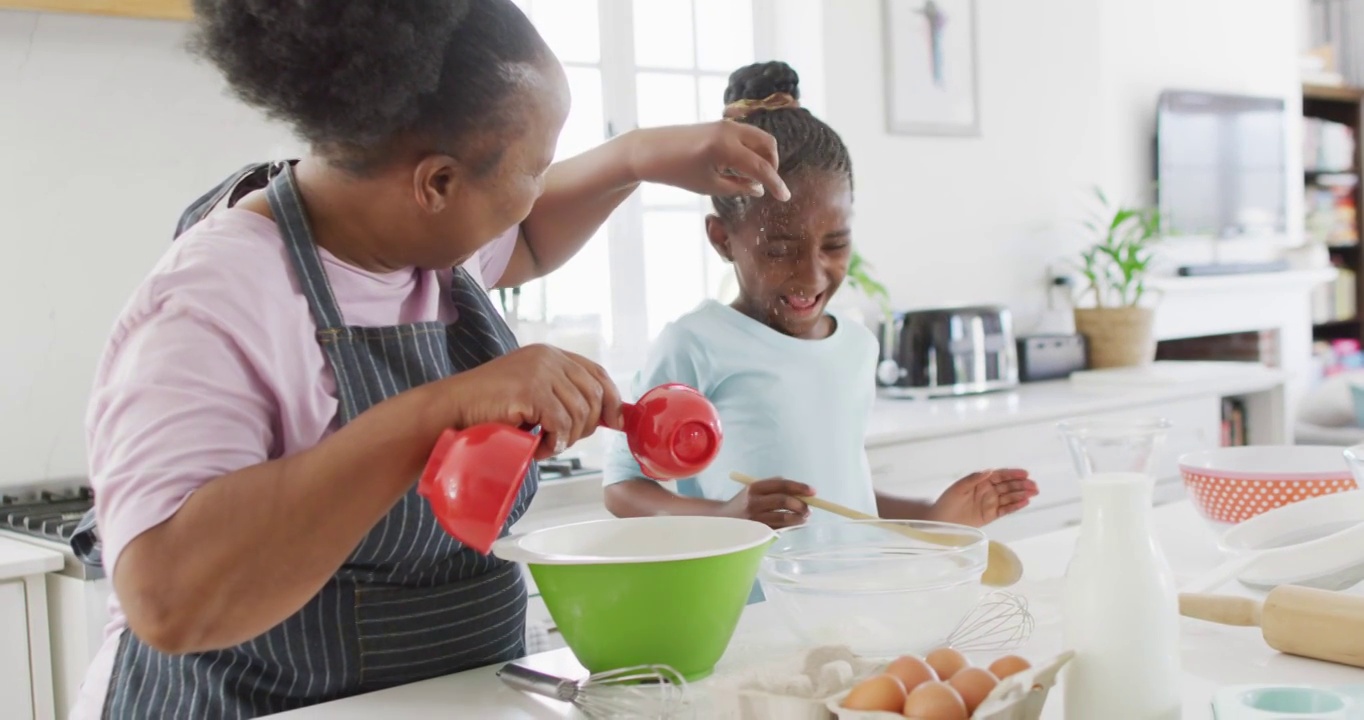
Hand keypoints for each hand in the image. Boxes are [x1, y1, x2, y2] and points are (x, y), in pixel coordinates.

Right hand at [433, 344, 622, 459]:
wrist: (452, 408)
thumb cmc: (489, 407)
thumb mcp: (532, 393)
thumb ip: (563, 396)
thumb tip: (606, 418)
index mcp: (550, 354)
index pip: (597, 373)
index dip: (612, 399)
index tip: (616, 423)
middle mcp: (548, 357)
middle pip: (594, 395)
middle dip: (586, 427)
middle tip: (561, 441)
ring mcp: (540, 371)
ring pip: (579, 414)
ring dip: (565, 439)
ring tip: (542, 445)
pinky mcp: (531, 389)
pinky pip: (561, 424)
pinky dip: (553, 443)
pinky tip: (536, 447)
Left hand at [624, 122, 790, 200]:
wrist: (649, 150)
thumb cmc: (676, 172)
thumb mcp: (709, 185)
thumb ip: (738, 187)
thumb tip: (760, 189)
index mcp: (726, 148)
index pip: (761, 168)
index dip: (776, 184)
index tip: (785, 198)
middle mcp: (729, 131)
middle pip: (768, 145)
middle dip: (772, 165)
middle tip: (768, 185)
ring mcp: (725, 124)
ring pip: (759, 137)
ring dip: (763, 156)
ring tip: (754, 177)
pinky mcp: (719, 124)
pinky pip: (746, 135)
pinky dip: (752, 149)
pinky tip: (743, 166)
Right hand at [723, 477, 813, 528]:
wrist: (722, 520)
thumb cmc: (745, 502)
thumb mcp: (755, 489)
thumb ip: (775, 487)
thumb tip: (802, 492)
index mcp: (754, 487)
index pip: (781, 484)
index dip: (799, 487)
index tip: (813, 492)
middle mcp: (753, 502)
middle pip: (783, 501)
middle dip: (800, 505)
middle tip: (809, 509)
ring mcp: (754, 519)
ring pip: (783, 518)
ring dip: (798, 518)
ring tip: (805, 517)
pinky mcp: (756, 533)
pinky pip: (779, 529)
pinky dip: (791, 527)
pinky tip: (795, 524)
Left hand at [928, 469, 1038, 526]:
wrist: (940, 521)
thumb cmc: (947, 502)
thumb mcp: (958, 488)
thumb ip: (974, 479)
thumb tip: (989, 470)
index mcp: (980, 481)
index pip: (1000, 475)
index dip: (1013, 474)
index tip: (1025, 473)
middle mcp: (987, 491)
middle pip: (1008, 486)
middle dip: (1021, 485)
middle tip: (1034, 485)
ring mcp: (990, 503)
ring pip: (1009, 497)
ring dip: (1022, 494)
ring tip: (1034, 493)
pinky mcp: (990, 515)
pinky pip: (1005, 510)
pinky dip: (1015, 506)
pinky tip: (1025, 502)